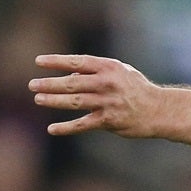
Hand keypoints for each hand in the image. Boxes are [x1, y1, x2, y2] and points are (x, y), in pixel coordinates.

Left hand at [28, 54, 162, 137]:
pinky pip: (83, 124)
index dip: (57, 61)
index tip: (39, 61)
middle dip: (50, 83)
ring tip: (38, 99)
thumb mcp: (119, 73)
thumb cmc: (136, 89)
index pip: (77, 62)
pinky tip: (52, 129)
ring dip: (54, 101)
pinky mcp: (109, 120)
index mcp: (109, 67)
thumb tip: (71, 77)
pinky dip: (66, 127)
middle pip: (72, 83)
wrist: (159, 110)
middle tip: (32, 85)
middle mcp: (107, 83)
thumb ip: (95, 73)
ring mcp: (107, 102)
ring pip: (74, 102)